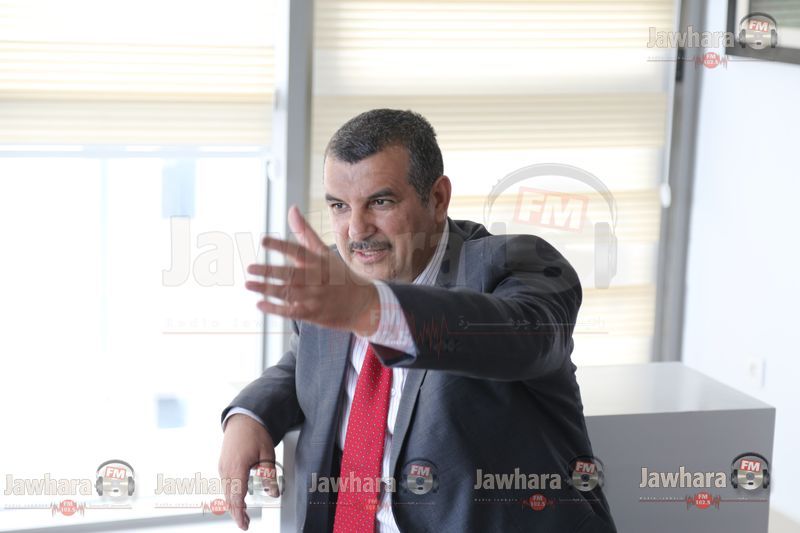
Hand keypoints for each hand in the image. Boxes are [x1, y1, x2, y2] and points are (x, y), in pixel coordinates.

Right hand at [218, 414, 276, 530]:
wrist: (243, 418)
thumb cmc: (254, 433)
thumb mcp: (267, 454)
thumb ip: (269, 475)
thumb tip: (273, 493)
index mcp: (237, 468)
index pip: (236, 498)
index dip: (239, 513)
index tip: (244, 524)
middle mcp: (226, 469)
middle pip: (229, 498)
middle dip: (237, 512)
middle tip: (246, 523)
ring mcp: (223, 467)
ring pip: (226, 492)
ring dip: (234, 504)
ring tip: (244, 513)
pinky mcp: (223, 465)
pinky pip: (226, 484)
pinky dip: (231, 494)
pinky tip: (238, 498)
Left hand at [246, 205, 380, 335]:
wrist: (362, 305)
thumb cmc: (339, 275)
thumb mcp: (324, 253)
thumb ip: (305, 233)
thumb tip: (291, 209)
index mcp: (319, 262)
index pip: (299, 251)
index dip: (281, 246)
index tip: (263, 241)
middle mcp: (317, 279)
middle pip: (292, 274)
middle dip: (270, 271)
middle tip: (250, 268)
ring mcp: (315, 297)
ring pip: (289, 293)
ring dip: (268, 289)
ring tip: (249, 284)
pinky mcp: (312, 313)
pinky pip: (291, 312)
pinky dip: (275, 309)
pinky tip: (260, 304)